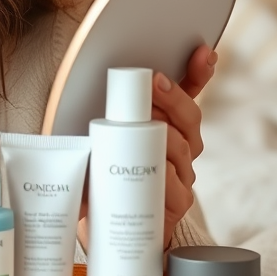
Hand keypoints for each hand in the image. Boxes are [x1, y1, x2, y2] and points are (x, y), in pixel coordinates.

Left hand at [76, 45, 216, 249]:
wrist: (107, 223)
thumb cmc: (104, 171)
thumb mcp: (100, 134)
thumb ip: (99, 112)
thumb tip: (75, 76)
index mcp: (166, 124)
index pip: (190, 93)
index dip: (199, 72)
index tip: (201, 52)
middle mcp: (181, 145)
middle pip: (189, 117)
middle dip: (173, 97)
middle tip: (154, 83)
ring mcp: (181, 174)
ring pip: (183, 147)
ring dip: (166, 134)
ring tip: (148, 125)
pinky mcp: (177, 203)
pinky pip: (178, 186)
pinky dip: (167, 176)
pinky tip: (158, 170)